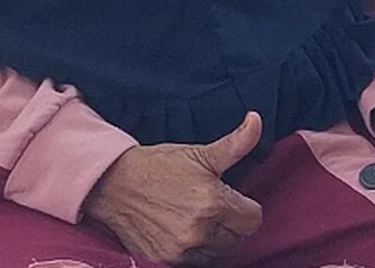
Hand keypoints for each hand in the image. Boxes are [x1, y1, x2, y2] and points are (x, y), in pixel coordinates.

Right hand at [83, 112, 262, 262]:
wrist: (117, 184)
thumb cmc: (160, 166)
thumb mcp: (200, 152)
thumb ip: (236, 143)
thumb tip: (257, 120)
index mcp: (214, 203)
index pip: (253, 220)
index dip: (247, 208)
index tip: (234, 198)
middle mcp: (200, 231)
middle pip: (237, 240)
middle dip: (232, 224)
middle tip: (216, 207)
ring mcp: (181, 250)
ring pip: (217, 254)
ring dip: (214, 240)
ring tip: (200, 218)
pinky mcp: (165, 261)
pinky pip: (193, 263)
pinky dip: (195, 251)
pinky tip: (186, 231)